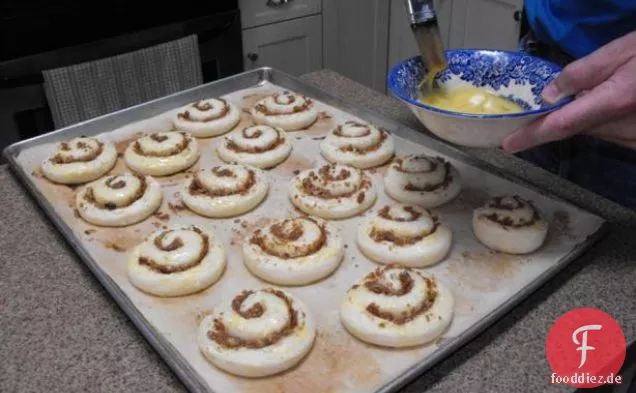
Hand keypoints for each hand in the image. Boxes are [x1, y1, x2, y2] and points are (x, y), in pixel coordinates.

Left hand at [503, 31, 635, 152]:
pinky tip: (620, 99)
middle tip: (549, 104)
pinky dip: (606, 119)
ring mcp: (635, 139)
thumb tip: (549, 95)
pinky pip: (614, 132)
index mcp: (615, 101)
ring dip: (587, 116)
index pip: (561, 126)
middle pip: (577, 129)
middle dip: (560, 118)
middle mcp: (624, 127)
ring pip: (596, 131)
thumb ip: (583, 73)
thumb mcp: (622, 50)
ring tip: (603, 91)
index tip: (508, 145)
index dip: (531, 136)